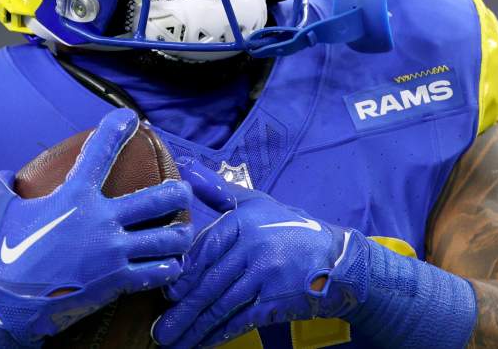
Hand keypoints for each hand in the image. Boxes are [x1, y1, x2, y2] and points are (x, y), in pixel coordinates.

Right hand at [0, 109, 194, 345]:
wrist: (9, 305)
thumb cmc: (3, 254)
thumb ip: (1, 186)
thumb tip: (4, 175)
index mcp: (74, 196)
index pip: (100, 152)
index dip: (117, 129)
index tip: (131, 118)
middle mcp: (101, 219)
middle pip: (159, 198)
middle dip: (179, 191)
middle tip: (183, 189)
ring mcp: (113, 251)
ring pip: (168, 239)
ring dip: (180, 234)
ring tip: (182, 233)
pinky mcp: (118, 281)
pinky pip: (159, 272)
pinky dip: (169, 267)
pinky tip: (170, 265)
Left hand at [153, 160, 370, 347]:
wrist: (336, 258)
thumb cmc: (289, 228)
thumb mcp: (256, 202)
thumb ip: (218, 189)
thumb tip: (186, 166)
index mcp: (244, 221)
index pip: (205, 248)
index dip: (183, 274)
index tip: (166, 293)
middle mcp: (254, 246)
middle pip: (210, 282)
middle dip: (182, 309)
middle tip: (160, 330)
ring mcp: (266, 275)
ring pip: (222, 305)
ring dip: (195, 327)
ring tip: (173, 341)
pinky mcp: (277, 300)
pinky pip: (241, 320)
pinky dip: (220, 334)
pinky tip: (203, 343)